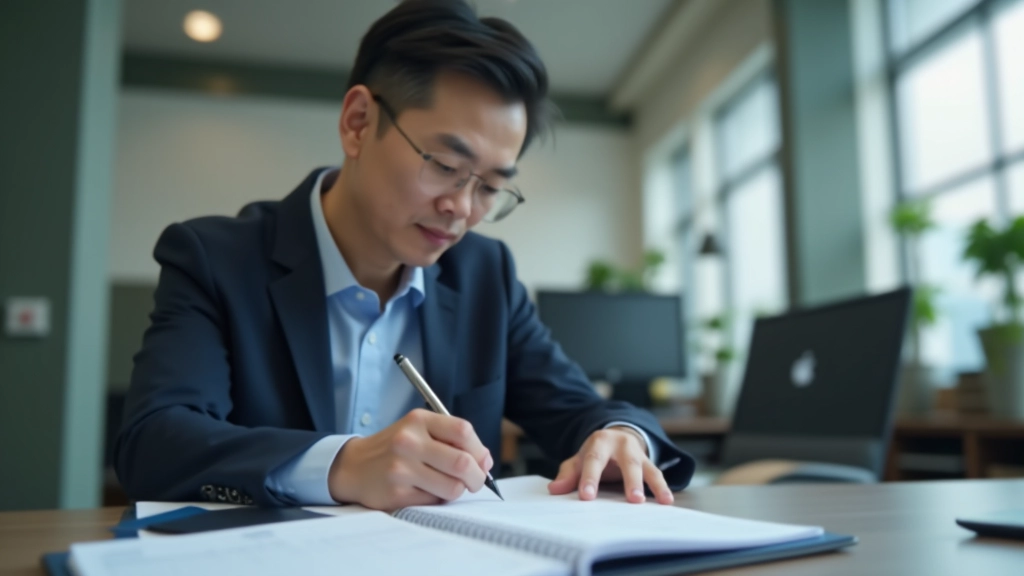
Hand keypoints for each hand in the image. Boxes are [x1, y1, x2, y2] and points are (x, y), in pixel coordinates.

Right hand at [327, 408, 492, 509]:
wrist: (353, 466)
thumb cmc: (395, 448)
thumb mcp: (419, 431)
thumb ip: (452, 440)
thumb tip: (486, 460)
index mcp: (418, 420)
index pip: (463, 431)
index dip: (479, 450)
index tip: (481, 462)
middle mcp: (409, 441)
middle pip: (462, 463)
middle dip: (477, 478)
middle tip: (475, 482)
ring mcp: (401, 468)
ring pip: (452, 487)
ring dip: (457, 490)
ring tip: (446, 485)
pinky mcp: (397, 493)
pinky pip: (434, 501)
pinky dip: (437, 499)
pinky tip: (425, 490)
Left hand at [547, 426, 672, 504]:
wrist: (617, 436)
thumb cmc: (595, 453)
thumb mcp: (578, 460)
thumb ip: (568, 474)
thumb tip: (554, 489)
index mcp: (600, 442)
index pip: (594, 460)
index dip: (590, 478)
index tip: (586, 496)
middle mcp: (622, 445)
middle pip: (628, 462)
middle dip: (631, 481)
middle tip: (633, 500)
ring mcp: (638, 453)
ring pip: (647, 468)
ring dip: (654, 484)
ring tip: (661, 501)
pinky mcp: (649, 462)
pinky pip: (657, 474)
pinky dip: (663, 488)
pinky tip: (667, 501)